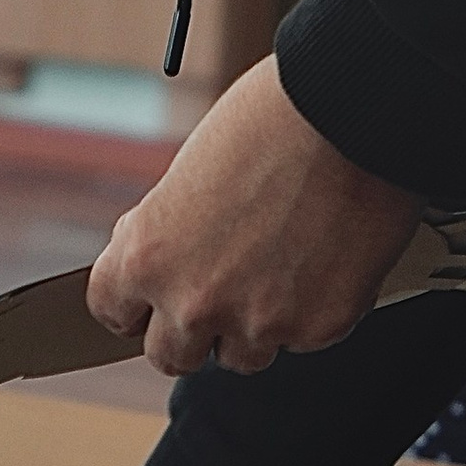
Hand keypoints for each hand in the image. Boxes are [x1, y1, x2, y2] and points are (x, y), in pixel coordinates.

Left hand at [88, 57, 421, 374]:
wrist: (353, 108)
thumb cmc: (270, 122)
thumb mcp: (188, 178)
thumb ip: (171, 238)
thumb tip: (171, 270)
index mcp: (146, 258)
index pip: (112, 313)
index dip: (135, 302)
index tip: (150, 298)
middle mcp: (194, 302)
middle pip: (170, 357)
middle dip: (190, 331)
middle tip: (219, 292)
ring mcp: (259, 322)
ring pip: (242, 355)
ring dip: (253, 325)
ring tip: (280, 265)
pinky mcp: (320, 327)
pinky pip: (302, 339)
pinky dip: (310, 309)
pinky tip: (322, 257)